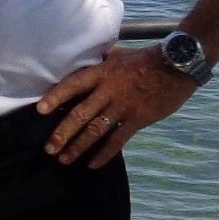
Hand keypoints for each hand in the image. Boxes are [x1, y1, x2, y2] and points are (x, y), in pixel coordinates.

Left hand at [37, 45, 196, 166]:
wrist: (178, 65)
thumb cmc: (146, 58)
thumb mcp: (119, 55)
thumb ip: (101, 62)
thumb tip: (85, 60)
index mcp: (102, 73)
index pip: (73, 85)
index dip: (56, 97)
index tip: (40, 110)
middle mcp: (109, 91)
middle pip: (80, 114)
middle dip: (62, 133)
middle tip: (49, 149)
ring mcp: (123, 107)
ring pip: (96, 130)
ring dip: (78, 146)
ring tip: (64, 159)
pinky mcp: (138, 119)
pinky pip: (118, 140)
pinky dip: (104, 153)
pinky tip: (92, 164)